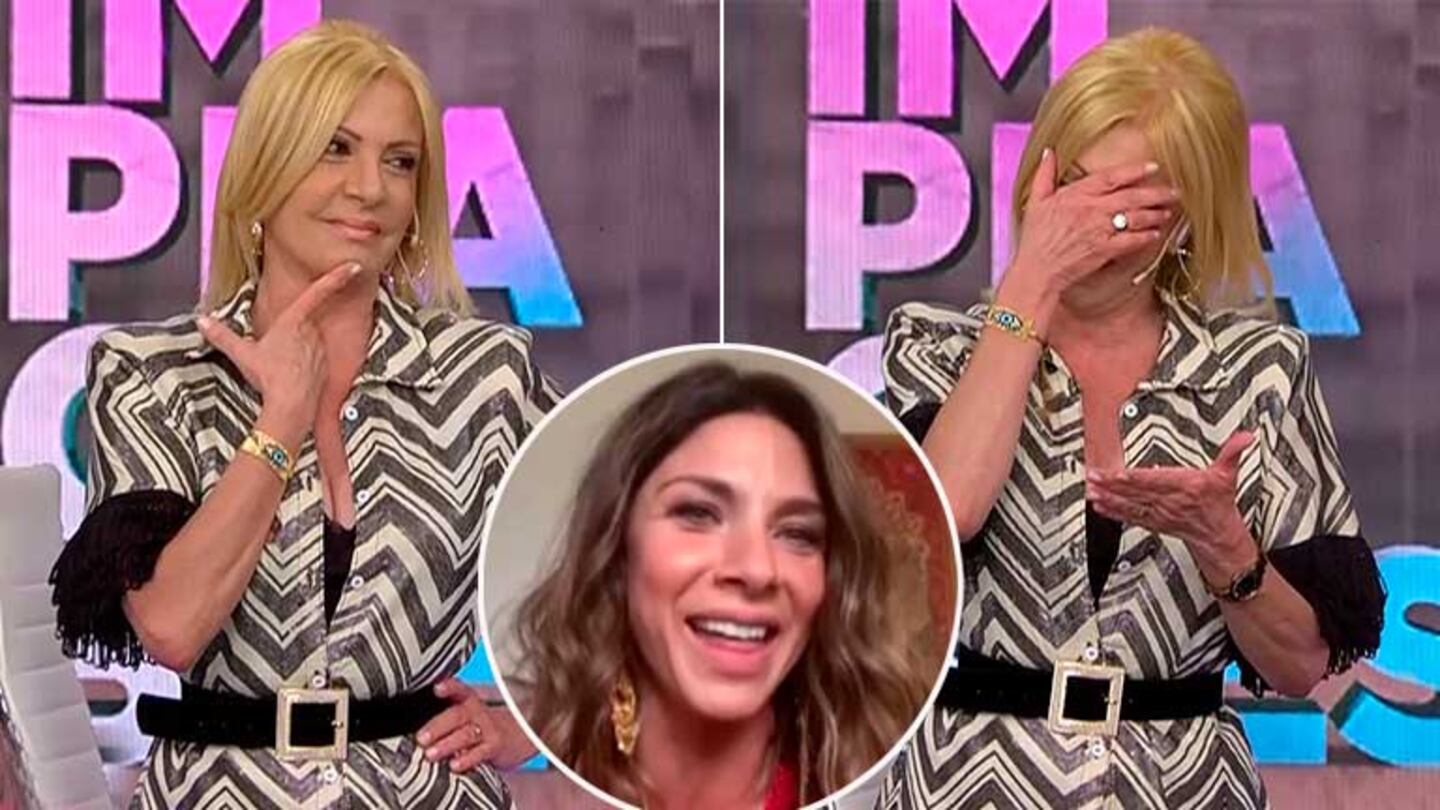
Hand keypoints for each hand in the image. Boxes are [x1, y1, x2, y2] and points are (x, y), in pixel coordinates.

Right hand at [196, 262, 360, 448]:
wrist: (291, 405)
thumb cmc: (270, 378)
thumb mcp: (242, 354)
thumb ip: (222, 336)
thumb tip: (203, 323)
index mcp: (292, 322)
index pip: (317, 292)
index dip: (337, 277)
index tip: (353, 266)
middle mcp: (311, 332)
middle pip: (303, 324)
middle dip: (291, 335)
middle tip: (276, 355)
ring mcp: (321, 349)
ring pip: (309, 342)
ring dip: (297, 351)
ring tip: (281, 368)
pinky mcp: (326, 367)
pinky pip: (315, 360)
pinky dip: (305, 366)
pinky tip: (292, 377)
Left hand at [416, 679, 537, 771]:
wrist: (525, 733)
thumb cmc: (488, 725)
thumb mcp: (472, 713)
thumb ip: (449, 717)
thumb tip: (415, 729)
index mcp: (470, 702)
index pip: (460, 690)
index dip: (449, 688)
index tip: (437, 688)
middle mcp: (479, 713)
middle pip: (457, 715)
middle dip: (438, 726)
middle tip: (421, 738)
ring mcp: (489, 729)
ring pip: (466, 734)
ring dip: (447, 744)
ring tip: (430, 754)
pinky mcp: (496, 747)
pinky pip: (481, 752)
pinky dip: (467, 759)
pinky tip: (455, 765)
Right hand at [1004, 149, 1178, 306]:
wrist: (1036, 270)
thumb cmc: (1035, 239)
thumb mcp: (1035, 201)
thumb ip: (1044, 174)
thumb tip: (1048, 154)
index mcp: (1077, 194)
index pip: (1112, 177)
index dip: (1135, 170)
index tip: (1153, 167)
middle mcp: (1092, 210)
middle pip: (1132, 196)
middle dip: (1156, 193)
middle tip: (1173, 191)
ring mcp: (1100, 230)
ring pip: (1136, 217)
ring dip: (1156, 214)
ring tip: (1168, 211)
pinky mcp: (1104, 250)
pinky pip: (1132, 240)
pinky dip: (1146, 236)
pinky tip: (1155, 234)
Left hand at [1086, 432, 1259, 582]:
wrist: (1218, 536)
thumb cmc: (1219, 504)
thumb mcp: (1228, 476)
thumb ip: (1233, 453)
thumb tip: (1246, 436)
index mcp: (1185, 487)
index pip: (1156, 480)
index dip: (1136, 478)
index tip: (1118, 473)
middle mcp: (1168, 501)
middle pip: (1136, 492)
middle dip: (1112, 485)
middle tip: (1092, 476)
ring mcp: (1158, 513)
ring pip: (1129, 504)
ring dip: (1107, 497)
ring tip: (1090, 490)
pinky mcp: (1151, 521)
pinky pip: (1129, 516)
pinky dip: (1112, 512)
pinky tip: (1098, 506)